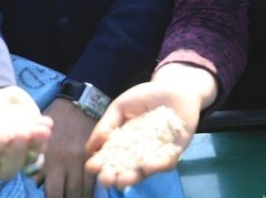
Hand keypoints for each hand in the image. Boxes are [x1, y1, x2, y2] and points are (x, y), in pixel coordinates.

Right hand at [0, 86, 52, 179]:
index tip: (1, 136)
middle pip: (9, 169)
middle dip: (18, 152)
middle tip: (22, 133)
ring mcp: (16, 157)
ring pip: (29, 159)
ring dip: (37, 145)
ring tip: (41, 128)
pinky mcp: (30, 146)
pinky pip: (39, 146)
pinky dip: (44, 136)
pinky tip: (45, 122)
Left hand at [36, 98, 97, 196]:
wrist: (79, 102)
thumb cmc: (56, 117)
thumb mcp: (39, 135)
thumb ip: (35, 157)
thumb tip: (35, 179)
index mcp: (42, 157)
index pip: (38, 186)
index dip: (43, 197)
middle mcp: (58, 162)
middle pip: (58, 194)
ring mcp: (76, 161)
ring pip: (76, 191)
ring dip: (75, 197)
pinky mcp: (91, 157)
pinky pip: (90, 180)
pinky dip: (89, 191)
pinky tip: (87, 195)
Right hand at [85, 80, 200, 189]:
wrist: (176, 87)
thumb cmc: (147, 96)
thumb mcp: (121, 106)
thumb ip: (106, 125)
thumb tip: (89, 148)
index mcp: (122, 143)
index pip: (108, 158)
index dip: (99, 164)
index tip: (92, 166)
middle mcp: (137, 153)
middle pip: (123, 170)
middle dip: (113, 177)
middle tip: (107, 179)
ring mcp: (155, 155)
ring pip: (143, 172)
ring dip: (133, 177)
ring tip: (125, 178)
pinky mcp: (174, 153)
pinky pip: (166, 164)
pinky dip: (158, 166)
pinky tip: (148, 164)